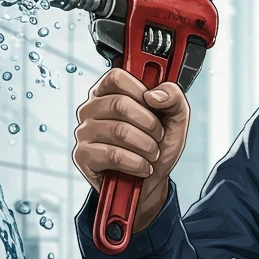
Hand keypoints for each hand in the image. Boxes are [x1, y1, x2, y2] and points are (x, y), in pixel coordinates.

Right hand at [71, 68, 190, 231]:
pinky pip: (112, 155)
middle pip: (120, 104)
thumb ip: (173, 97)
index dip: (141, 91)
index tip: (155, 107)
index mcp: (110, 92)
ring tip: (152, 154)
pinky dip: (136, 163)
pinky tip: (142, 167)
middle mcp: (92, 109)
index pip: (117, 77)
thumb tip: (155, 94)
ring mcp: (84, 132)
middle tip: (158, 137)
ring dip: (146, 146)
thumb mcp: (175, 119)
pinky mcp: (83, 155)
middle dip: (150, 125)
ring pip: (118, 130)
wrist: (151, 182)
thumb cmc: (158, 146)